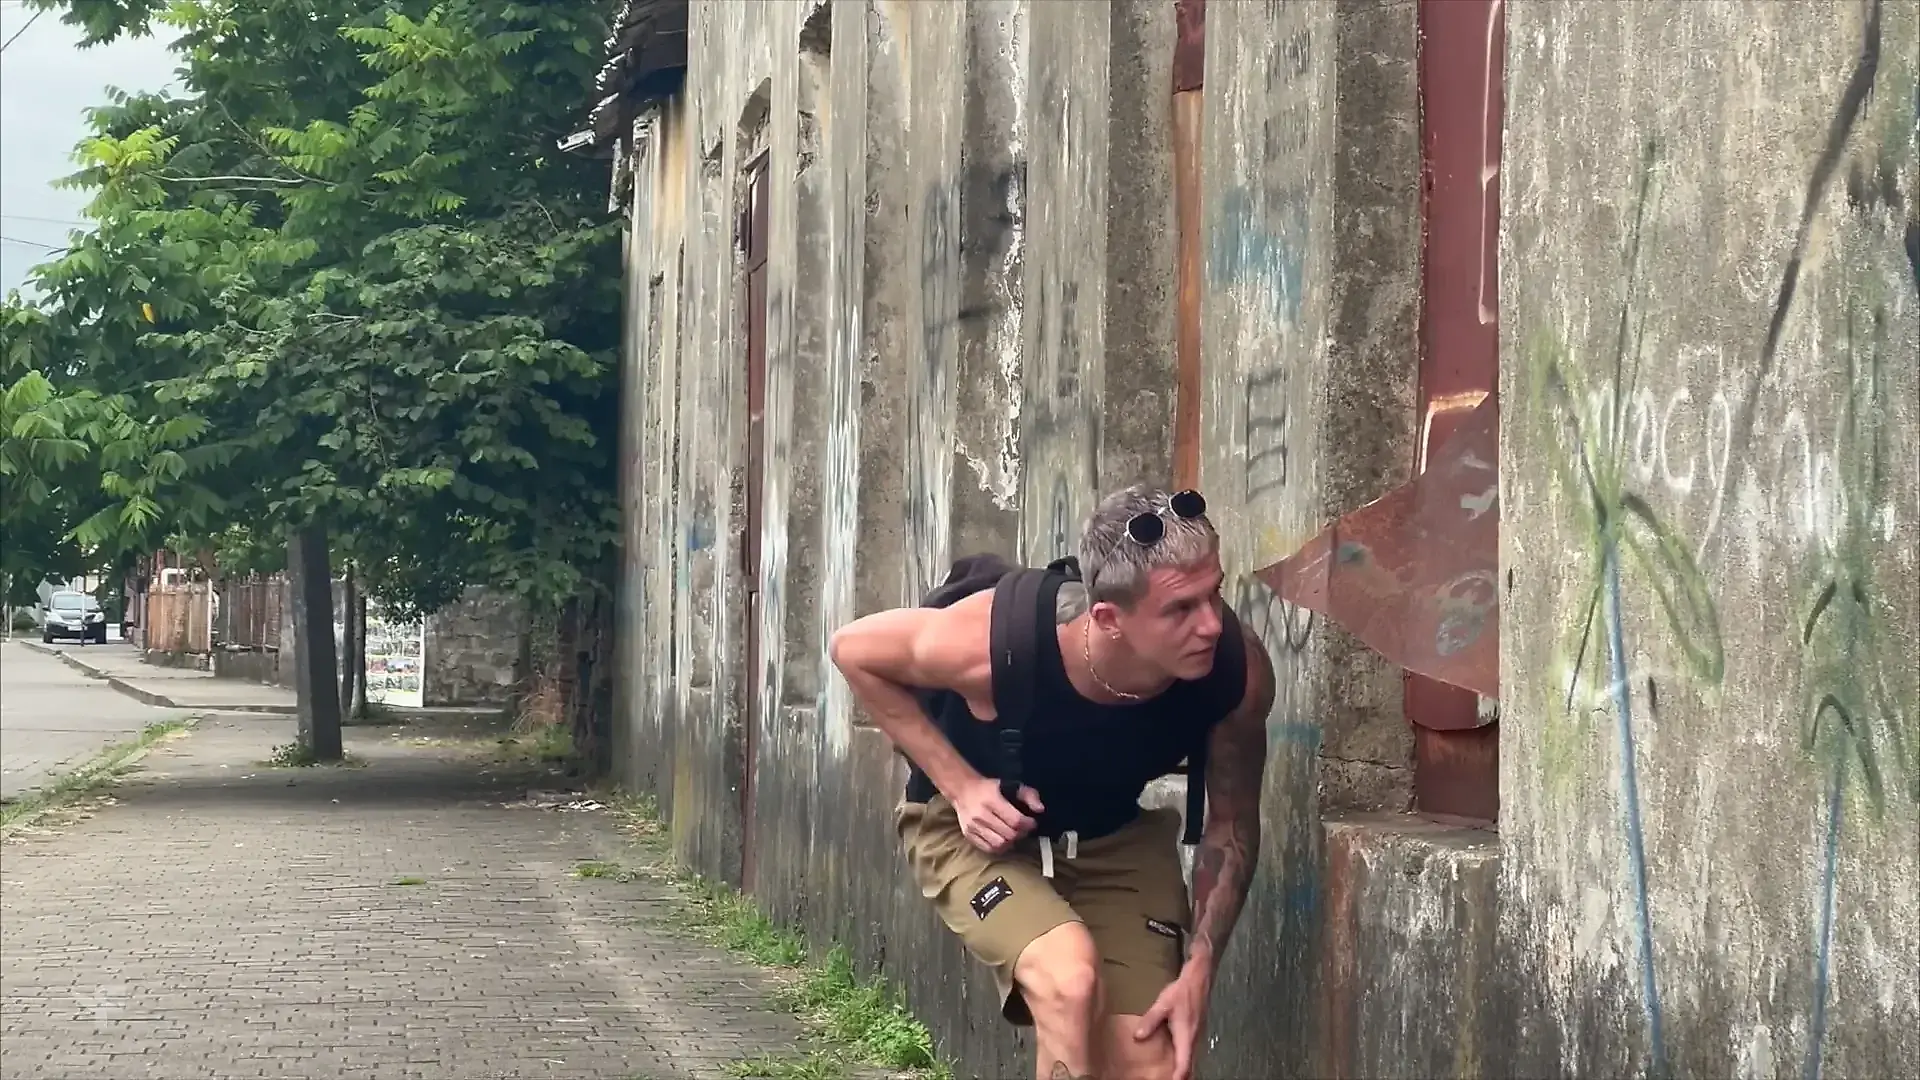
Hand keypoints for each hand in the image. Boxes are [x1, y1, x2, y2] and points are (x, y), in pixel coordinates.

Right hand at [949, 775, 1042, 853]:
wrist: (963, 790)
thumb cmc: (990, 788)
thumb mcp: (1011, 785)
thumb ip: (1029, 795)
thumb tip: (1040, 810)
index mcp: (991, 800)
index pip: (1015, 820)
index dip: (1028, 824)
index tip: (1032, 823)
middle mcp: (980, 814)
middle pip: (1009, 834)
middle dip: (1021, 833)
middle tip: (1023, 829)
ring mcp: (973, 827)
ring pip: (999, 844)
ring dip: (1011, 842)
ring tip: (1013, 835)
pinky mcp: (968, 835)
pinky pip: (988, 849)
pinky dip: (1000, 847)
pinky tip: (1003, 840)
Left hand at [1134, 961, 1209, 1079]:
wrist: (1198, 979)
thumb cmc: (1182, 992)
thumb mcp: (1163, 1004)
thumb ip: (1151, 1020)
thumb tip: (1138, 1036)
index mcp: (1186, 1035)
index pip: (1184, 1063)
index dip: (1178, 1076)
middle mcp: (1193, 1038)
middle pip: (1189, 1065)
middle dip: (1181, 1076)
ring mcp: (1196, 1035)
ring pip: (1190, 1058)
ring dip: (1183, 1068)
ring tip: (1171, 1076)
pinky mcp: (1194, 1031)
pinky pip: (1190, 1051)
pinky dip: (1184, 1060)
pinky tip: (1175, 1061)